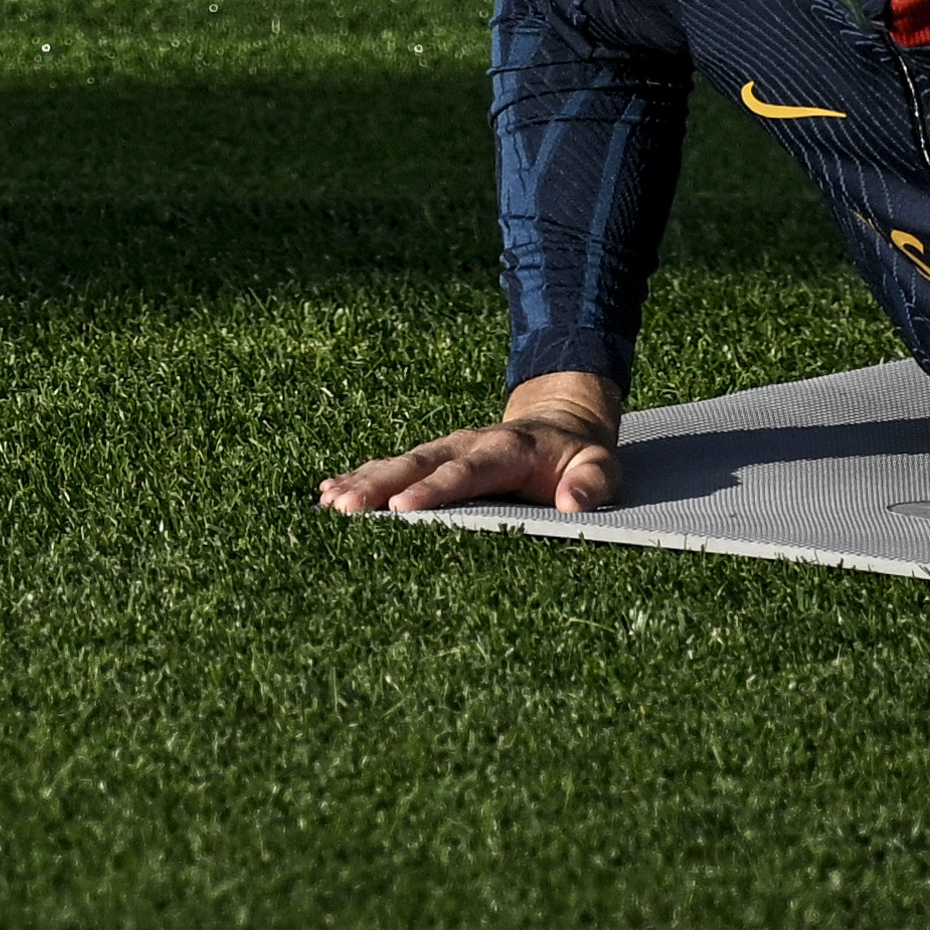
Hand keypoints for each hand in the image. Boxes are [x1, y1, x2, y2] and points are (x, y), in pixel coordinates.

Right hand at [317, 371, 622, 515]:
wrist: (559, 420)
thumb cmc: (578, 456)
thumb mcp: (601, 467)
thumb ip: (591, 483)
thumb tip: (573, 503)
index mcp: (506, 450)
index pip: (466, 473)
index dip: (434, 491)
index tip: (402, 509)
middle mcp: (467, 445)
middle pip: (418, 465)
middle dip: (380, 486)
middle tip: (345, 509)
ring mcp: (445, 449)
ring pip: (397, 464)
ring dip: (362, 482)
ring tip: (328, 503)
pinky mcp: (431, 459)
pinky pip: (392, 466)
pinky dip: (360, 477)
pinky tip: (328, 492)